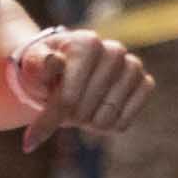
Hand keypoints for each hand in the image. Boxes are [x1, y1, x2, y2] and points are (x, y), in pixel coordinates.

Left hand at [11, 28, 154, 154]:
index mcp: (87, 42)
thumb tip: (53, 62)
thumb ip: (37, 66)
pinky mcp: (145, 83)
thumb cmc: (45, 72)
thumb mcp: (32, 69)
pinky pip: (123, 123)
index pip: (69, 98)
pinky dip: (107, 125)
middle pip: (87, 111)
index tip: (32, 135)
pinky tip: (99, 110)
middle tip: (63, 108)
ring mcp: (133, 67)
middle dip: (70, 117)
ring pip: (107, 119)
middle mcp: (115, 51)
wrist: (64, 73)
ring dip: (88, 122)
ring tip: (81, 106)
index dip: (51, 117)